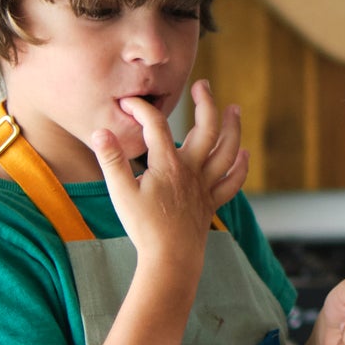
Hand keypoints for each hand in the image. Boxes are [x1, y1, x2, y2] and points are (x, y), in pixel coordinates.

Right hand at [93, 80, 246, 277]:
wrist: (170, 259)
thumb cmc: (144, 228)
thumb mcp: (120, 193)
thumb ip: (111, 161)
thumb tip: (100, 131)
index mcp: (168, 164)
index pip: (157, 125)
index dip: (142, 109)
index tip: (130, 102)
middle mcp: (192, 170)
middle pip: (206, 129)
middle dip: (206, 103)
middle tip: (203, 85)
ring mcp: (205, 186)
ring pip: (226, 151)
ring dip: (232, 128)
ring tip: (234, 109)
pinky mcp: (211, 202)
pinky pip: (232, 181)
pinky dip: (240, 166)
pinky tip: (244, 153)